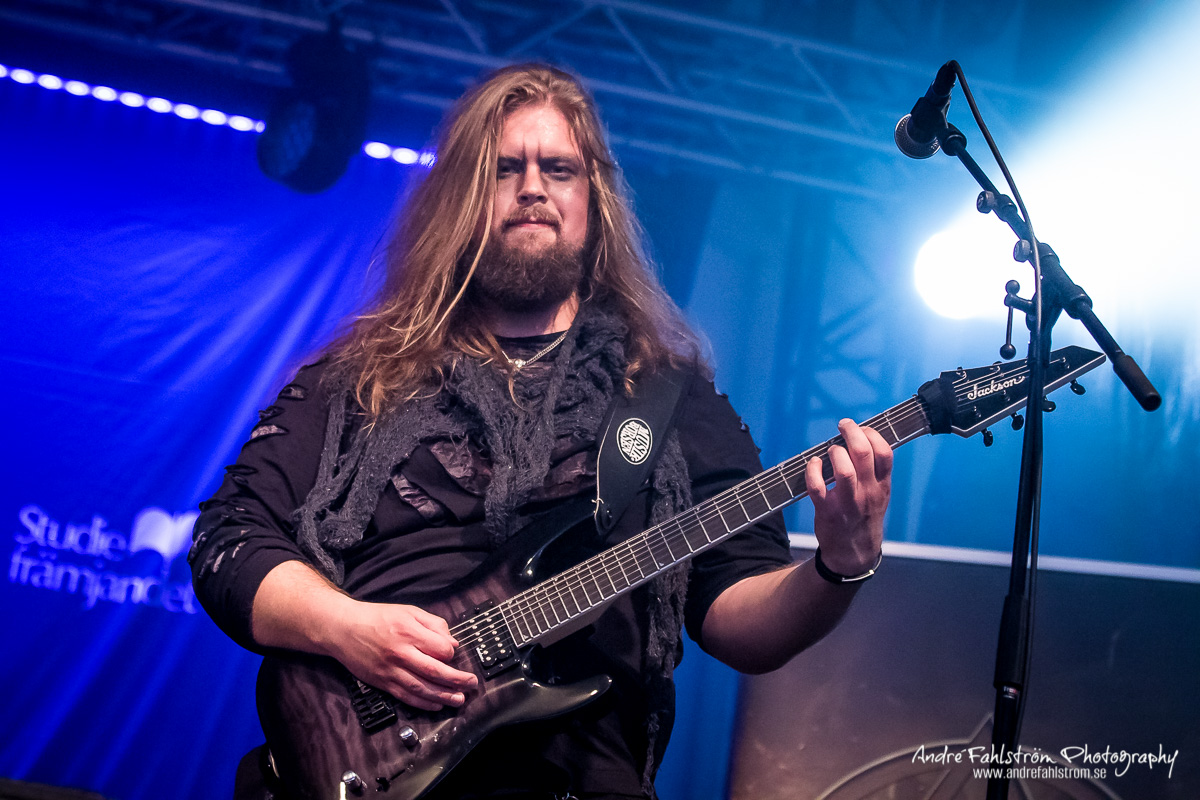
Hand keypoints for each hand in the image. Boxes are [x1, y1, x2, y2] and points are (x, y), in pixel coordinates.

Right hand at [330, 600, 478, 711]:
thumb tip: (452, 642)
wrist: (342, 629)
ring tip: (459, 700)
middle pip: (434, 671)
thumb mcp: (408, 611)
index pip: (439, 648)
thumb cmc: (376, 618)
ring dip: (443, 696)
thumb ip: (433, 624)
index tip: (455, 654)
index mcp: (408, 632)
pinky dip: (423, 704)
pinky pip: (406, 697)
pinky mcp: (382, 682)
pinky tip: (436, 705)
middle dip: (457, 680)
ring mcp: (390, 670)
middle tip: (472, 684)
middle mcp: (400, 653)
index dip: (452, 653)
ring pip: (421, 688)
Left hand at [805, 419, 892, 575]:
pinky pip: (817, 487)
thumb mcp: (879, 495)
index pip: (885, 453)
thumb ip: (875, 471)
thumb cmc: (864, 517)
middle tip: (843, 425)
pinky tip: (813, 464)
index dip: (872, 434)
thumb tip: (862, 439)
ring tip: (831, 450)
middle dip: (851, 432)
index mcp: (882, 486)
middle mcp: (867, 493)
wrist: (854, 553)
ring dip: (834, 452)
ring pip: (843, 470)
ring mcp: (848, 503)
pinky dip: (812, 470)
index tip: (862, 428)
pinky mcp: (827, 511)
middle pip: (863, 454)